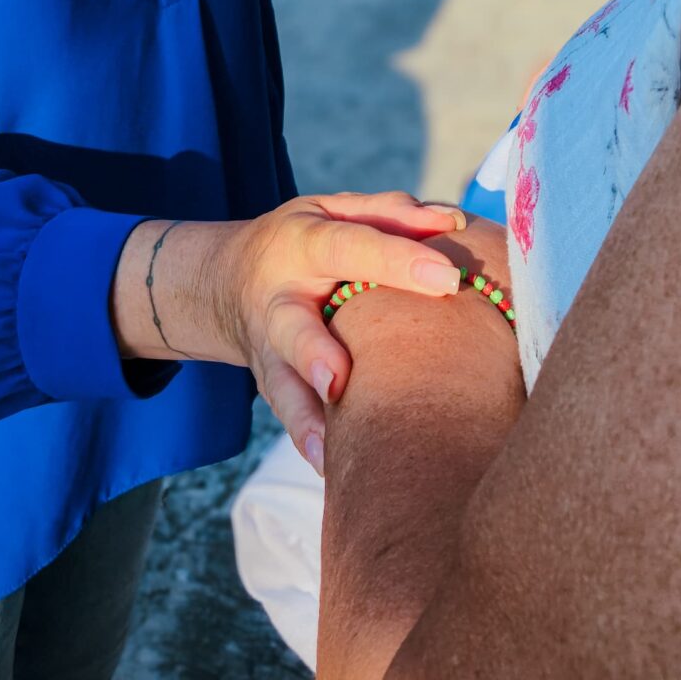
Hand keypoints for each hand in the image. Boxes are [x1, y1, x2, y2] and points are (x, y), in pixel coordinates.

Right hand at [127, 192, 469, 472]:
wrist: (228, 283)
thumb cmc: (309, 242)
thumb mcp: (337, 212)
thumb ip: (391, 214)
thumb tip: (452, 222)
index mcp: (302, 244)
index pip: (350, 247)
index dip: (396, 262)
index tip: (447, 279)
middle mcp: (280, 300)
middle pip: (294, 326)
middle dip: (315, 353)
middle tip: (340, 379)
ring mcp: (270, 349)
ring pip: (283, 383)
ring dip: (306, 416)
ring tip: (330, 447)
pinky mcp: (272, 384)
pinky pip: (289, 415)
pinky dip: (308, 441)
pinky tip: (331, 468)